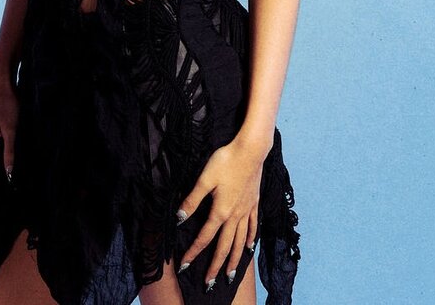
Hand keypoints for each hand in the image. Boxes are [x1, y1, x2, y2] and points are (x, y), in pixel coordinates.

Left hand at [175, 136, 271, 290]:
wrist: (251, 150)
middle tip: (209, 283)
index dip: (193, 253)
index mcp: (220, 211)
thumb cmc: (225, 161)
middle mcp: (235, 216)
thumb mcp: (204, 178)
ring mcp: (247, 211)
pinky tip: (250, 247)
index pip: (204, 237)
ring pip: (240, 242)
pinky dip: (250, 239)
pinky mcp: (254, 203)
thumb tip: (180, 218)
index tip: (184, 266)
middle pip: (225, 247)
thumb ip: (192, 200)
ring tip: (230, 274)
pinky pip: (253, 227)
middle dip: (215, 266)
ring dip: (235, 260)